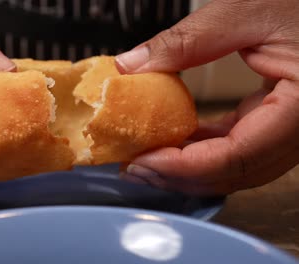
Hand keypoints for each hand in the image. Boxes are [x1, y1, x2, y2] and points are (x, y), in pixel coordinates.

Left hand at [116, 0, 298, 194]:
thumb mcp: (246, 12)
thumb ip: (187, 41)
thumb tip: (131, 66)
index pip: (238, 156)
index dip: (184, 166)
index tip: (143, 160)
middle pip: (233, 172)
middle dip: (178, 175)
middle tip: (134, 166)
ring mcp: (290, 130)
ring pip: (234, 168)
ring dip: (187, 167)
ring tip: (145, 158)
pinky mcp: (276, 122)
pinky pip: (236, 148)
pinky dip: (201, 149)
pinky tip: (172, 140)